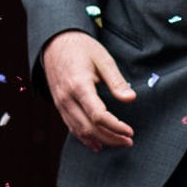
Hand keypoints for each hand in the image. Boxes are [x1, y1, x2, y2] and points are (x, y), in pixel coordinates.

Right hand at [41, 30, 135, 151]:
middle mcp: (67, 98)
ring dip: (100, 140)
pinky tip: (98, 144)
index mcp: (79, 85)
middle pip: (89, 128)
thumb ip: (116, 80)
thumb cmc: (82, 48)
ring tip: (119, 143)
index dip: (115, 127)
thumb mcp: (103, 58)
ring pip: (79, 131)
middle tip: (128, 141)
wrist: (55, 42)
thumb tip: (131, 98)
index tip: (130, 131)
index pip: (98, 115)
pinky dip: (85, 138)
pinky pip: (71, 127)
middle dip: (110, 138)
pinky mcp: (59, 105)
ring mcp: (60, 103)